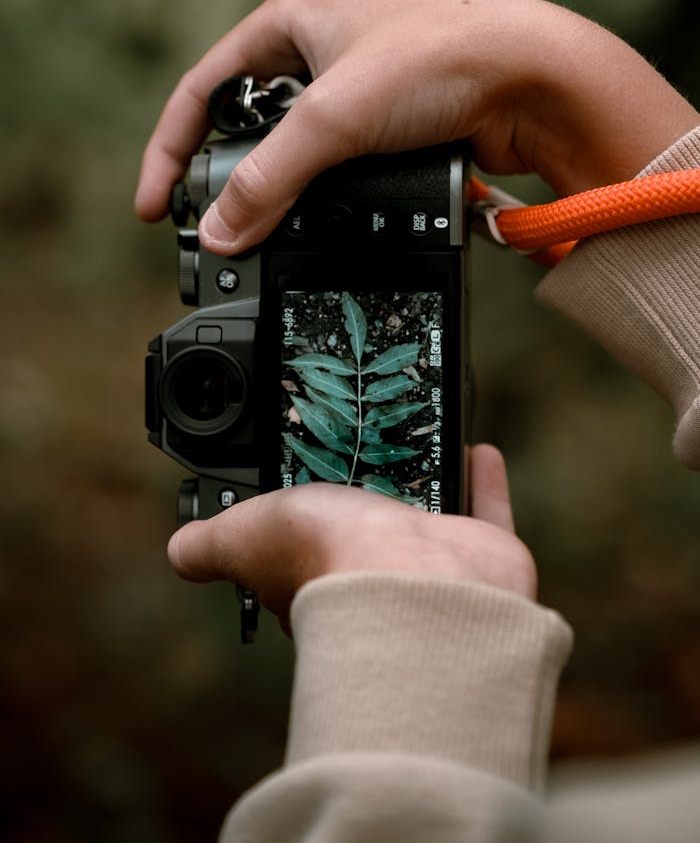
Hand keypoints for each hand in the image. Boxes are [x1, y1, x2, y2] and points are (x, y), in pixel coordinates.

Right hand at [135, 0, 696, 252]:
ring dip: (278, 192)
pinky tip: (318, 218)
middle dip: (227, 177)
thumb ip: (268, 179)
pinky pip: (336, 168)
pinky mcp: (389, 127)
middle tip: (214, 229)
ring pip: (293, 152)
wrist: (535, 81)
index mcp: (288, 20)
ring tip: (265, 229)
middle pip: (245, 125)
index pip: (203, 90)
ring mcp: (357, 90)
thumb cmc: (442, 59)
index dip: (171, 150)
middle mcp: (319, 49)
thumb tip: (219, 232)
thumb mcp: (334, 118)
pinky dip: (320, 197)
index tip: (156, 206)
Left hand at [167, 444, 536, 633]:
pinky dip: (481, 478)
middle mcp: (374, 570)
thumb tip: (180, 550)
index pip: (303, 549)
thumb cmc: (329, 560)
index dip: (298, 520)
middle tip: (362, 448)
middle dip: (365, 497)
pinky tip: (476, 447)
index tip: (301, 483)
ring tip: (417, 440)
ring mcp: (431, 563)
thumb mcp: (245, 535)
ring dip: (425, 481)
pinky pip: (483, 509)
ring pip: (428, 521)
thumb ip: (211, 543)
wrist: (417, 581)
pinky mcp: (481, 552)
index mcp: (317, 571)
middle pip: (368, 530)